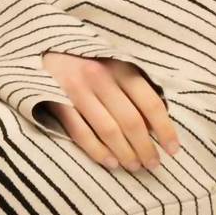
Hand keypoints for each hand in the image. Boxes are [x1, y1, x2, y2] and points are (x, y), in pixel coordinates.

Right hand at [38, 52, 180, 170]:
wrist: (43, 47)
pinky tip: (110, 163)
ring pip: (108, 130)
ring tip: (134, 167)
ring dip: (125, 153)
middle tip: (153, 165)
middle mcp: (101, 77)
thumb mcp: (115, 63)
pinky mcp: (56, 100)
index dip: (165, 129)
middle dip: (145, 147)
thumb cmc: (87, 59)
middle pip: (131, 121)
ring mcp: (77, 90)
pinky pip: (81, 133)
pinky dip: (97, 151)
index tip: (173, 150)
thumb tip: (156, 123)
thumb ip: (134, 88)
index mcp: (121, 66)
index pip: (150, 103)